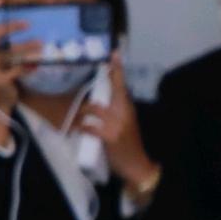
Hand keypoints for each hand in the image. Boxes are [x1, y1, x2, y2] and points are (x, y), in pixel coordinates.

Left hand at [79, 58, 154, 186]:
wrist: (137, 165)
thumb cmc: (129, 145)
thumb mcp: (126, 124)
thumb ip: (115, 112)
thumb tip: (98, 103)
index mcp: (128, 108)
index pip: (121, 85)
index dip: (117, 69)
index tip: (114, 53)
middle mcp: (124, 113)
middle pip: (106, 94)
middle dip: (92, 99)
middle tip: (86, 104)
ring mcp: (117, 124)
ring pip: (93, 110)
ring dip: (84, 114)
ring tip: (83, 122)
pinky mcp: (109, 136)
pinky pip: (89, 127)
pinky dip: (83, 129)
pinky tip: (83, 132)